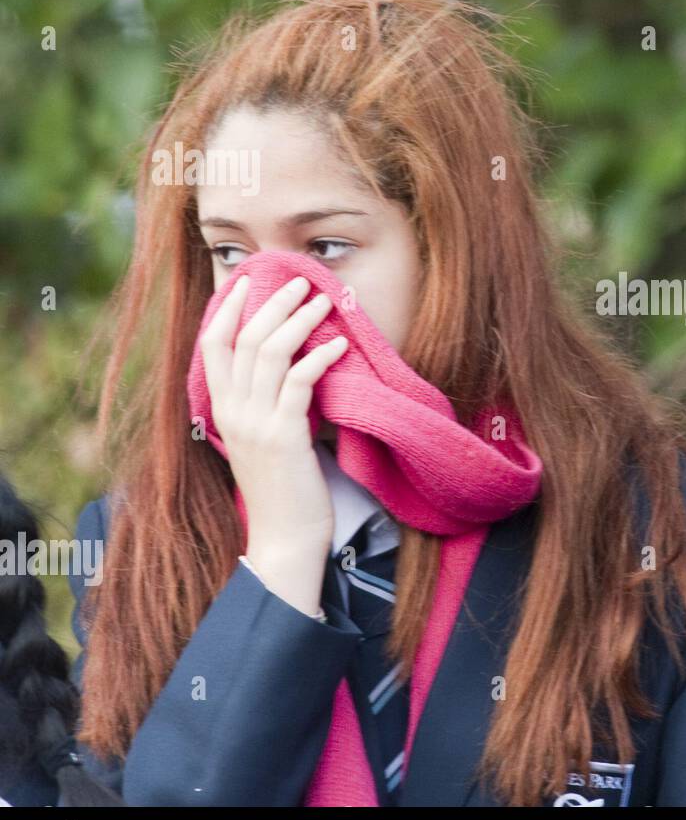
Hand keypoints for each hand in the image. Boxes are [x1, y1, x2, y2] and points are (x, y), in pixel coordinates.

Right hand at [198, 273, 348, 614]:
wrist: (285, 539)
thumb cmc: (283, 490)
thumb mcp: (264, 440)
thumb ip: (266, 406)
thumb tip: (292, 367)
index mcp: (223, 410)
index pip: (214, 346)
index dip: (228, 309)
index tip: (247, 280)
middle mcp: (233, 412)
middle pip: (244, 340)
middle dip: (272, 304)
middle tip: (300, 282)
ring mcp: (256, 424)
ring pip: (270, 354)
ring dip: (299, 322)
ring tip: (324, 302)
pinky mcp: (284, 437)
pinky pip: (298, 383)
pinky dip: (318, 359)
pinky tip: (338, 346)